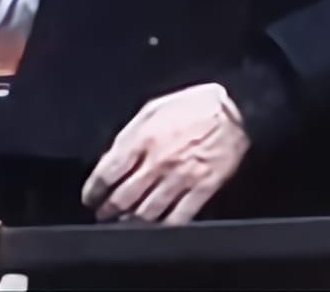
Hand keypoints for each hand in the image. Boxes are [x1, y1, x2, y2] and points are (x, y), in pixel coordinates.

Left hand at [83, 84, 250, 225]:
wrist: (239, 109)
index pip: (107, 173)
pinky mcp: (202, 189)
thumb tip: (114, 156)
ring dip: (130, 221)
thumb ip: (132, 133)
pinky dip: (162, 226)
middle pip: (122, 198)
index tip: (91, 196)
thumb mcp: (155, 107)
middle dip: (107, 209)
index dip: (93, 190)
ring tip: (125, 222)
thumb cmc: (197, 104)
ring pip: (145, 213)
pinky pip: (177, 218)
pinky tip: (155, 225)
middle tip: (104, 212)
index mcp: (144, 138)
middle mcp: (159, 162)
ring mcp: (181, 178)